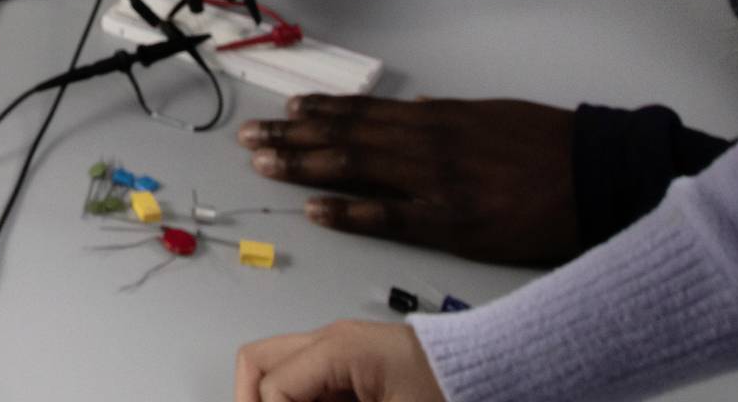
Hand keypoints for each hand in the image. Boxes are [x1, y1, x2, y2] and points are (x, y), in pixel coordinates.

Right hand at [237, 321, 444, 401]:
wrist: (486, 371)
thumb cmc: (450, 391)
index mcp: (337, 348)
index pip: (273, 388)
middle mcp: (328, 341)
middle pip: (258, 363)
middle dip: (251, 399)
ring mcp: (337, 351)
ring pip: (278, 372)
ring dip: (279, 399)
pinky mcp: (350, 366)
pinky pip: (307, 382)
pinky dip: (303, 401)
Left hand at [242, 95, 580, 265]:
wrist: (598, 175)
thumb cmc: (550, 144)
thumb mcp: (492, 115)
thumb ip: (447, 118)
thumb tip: (413, 114)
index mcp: (438, 116)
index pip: (364, 111)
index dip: (320, 112)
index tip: (285, 109)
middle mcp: (427, 143)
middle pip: (346, 138)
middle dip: (294, 137)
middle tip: (250, 137)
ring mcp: (435, 183)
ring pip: (355, 169)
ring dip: (304, 165)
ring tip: (265, 162)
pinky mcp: (452, 223)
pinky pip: (388, 217)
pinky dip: (349, 212)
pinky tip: (315, 209)